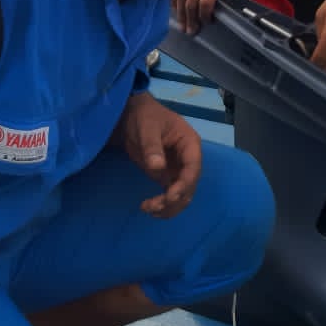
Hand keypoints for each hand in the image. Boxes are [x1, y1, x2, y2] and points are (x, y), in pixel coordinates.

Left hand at [116, 92, 202, 217]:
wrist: (132, 116)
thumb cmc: (144, 116)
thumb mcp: (147, 128)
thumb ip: (152, 147)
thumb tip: (157, 167)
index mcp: (190, 143)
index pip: (193, 168)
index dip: (184, 184)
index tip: (170, 197)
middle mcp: (188, 159)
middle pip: (190, 186)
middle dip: (174, 199)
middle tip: (153, 206)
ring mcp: (178, 169)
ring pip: (182, 195)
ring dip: (169, 206)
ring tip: (148, 209)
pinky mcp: (167, 176)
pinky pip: (170, 195)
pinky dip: (163, 205)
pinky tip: (150, 209)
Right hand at [174, 0, 240, 34]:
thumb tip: (235, 10)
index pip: (205, 2)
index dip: (205, 15)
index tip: (208, 22)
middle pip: (190, 4)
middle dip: (191, 20)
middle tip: (191, 31)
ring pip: (180, 0)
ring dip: (181, 15)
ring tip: (183, 27)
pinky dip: (174, 4)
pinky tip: (176, 12)